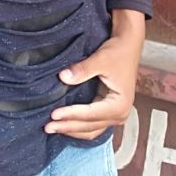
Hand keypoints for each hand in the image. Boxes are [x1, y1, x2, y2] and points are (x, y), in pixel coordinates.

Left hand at [44, 9, 143, 139]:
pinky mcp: (109, 111)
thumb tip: (63, 77)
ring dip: (72, 129)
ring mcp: (115, 115)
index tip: (53, 114)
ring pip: (91, 130)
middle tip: (48, 126)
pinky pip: (93, 124)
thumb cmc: (118, 52)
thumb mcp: (100, 59)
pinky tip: (65, 124)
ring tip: (52, 128)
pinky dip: (79, 126)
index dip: (71, 115)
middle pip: (90, 126)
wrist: (128, 46)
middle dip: (68, 126)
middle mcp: (120, 115)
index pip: (90, 114)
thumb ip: (82, 70)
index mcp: (119, 105)